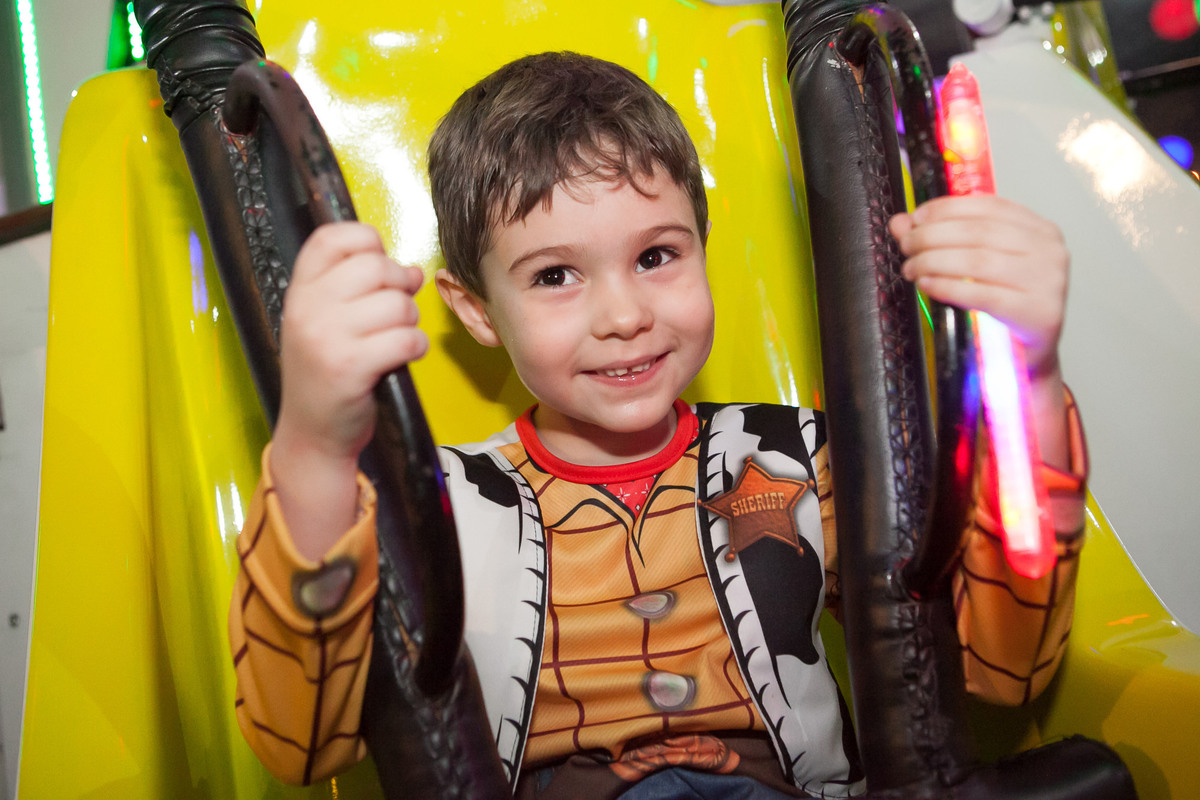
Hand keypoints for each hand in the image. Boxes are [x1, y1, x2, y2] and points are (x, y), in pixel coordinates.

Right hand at [275, 221, 428, 464]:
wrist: (312, 433)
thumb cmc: (326, 373)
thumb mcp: (328, 322)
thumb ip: (362, 289)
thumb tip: (412, 271)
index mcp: (300, 291)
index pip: (333, 237)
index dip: (367, 242)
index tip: (377, 266)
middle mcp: (308, 309)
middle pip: (376, 268)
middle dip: (400, 287)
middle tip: (394, 311)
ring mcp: (327, 339)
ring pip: (398, 305)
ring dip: (409, 323)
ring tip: (393, 339)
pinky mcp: (351, 368)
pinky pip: (406, 339)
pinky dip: (416, 348)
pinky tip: (402, 357)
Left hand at [889, 195, 1071, 471]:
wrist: (1025, 360)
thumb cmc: (1001, 310)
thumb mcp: (973, 268)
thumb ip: (940, 240)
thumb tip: (901, 222)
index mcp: (1040, 230)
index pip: (989, 206)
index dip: (946, 209)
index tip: (915, 218)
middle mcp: (1050, 251)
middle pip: (979, 232)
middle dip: (933, 236)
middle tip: (906, 246)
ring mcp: (1048, 281)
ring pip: (978, 260)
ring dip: (935, 261)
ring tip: (911, 268)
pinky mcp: (1039, 312)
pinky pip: (983, 293)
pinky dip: (948, 287)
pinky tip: (927, 285)